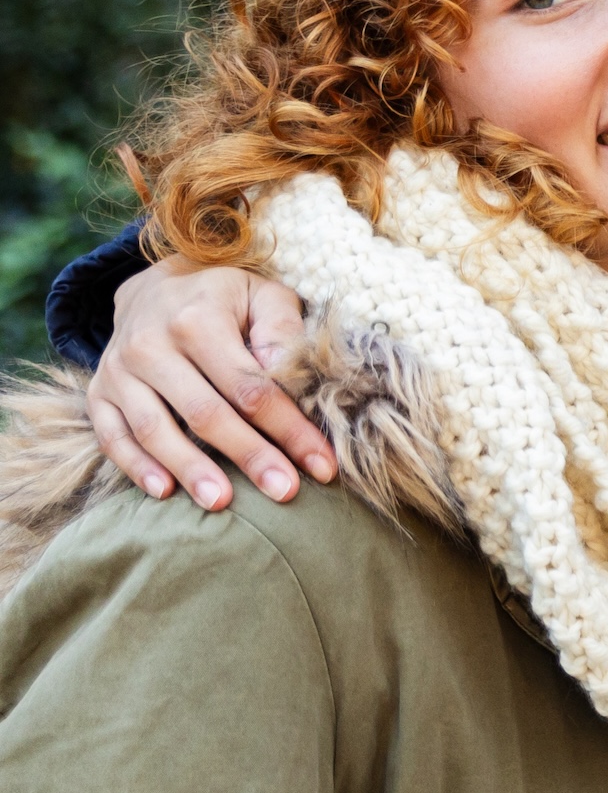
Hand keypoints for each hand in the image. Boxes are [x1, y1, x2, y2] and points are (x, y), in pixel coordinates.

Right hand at [87, 256, 332, 509]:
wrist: (154, 289)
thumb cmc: (225, 300)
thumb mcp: (262, 295)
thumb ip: (282, 328)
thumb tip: (288, 370)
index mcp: (198, 320)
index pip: (250, 387)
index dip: (289, 428)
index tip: (322, 465)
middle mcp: (151, 345)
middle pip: (206, 412)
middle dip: (249, 456)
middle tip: (284, 491)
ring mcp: (119, 371)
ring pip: (154, 429)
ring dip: (190, 469)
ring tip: (222, 503)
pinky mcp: (99, 393)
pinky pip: (112, 436)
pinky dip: (135, 466)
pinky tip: (165, 492)